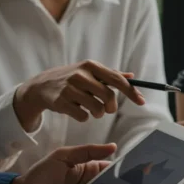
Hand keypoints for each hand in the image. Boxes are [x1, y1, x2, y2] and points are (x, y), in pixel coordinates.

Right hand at [13, 60, 145, 131]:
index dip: (131, 92)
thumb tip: (132, 77)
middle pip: (108, 97)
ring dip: (97, 114)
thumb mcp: (89, 71)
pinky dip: (83, 117)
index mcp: (91, 66)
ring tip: (91, 109)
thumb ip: (110, 75)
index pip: (117, 80)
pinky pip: (83, 117)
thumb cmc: (71, 79)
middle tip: (107, 110)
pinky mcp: (61, 102)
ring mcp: (70, 88)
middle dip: (111, 108)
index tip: (142, 102)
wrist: (41, 86)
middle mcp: (81, 75)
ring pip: (97, 109)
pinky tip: (76, 110)